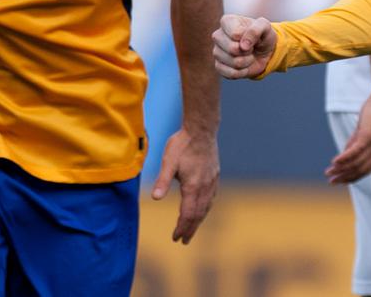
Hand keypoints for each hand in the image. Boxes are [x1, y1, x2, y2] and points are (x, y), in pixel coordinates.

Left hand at [151, 128, 218, 243]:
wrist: (202, 129)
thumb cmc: (182, 144)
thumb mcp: (168, 162)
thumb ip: (162, 181)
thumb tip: (156, 199)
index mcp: (193, 186)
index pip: (188, 213)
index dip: (182, 227)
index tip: (176, 238)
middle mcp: (205, 186)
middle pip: (199, 214)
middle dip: (191, 228)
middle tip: (184, 241)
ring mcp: (212, 180)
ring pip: (207, 206)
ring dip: (199, 220)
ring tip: (193, 228)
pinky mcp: (215, 174)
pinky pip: (212, 196)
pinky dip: (206, 207)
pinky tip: (203, 208)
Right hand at [212, 14, 276, 78]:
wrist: (264, 51)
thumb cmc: (262, 36)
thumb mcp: (265, 26)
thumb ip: (255, 30)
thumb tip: (243, 46)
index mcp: (227, 21)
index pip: (235, 34)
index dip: (249, 38)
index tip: (253, 36)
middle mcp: (218, 35)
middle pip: (232, 49)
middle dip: (248, 51)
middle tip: (251, 47)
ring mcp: (216, 51)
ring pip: (233, 62)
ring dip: (247, 62)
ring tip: (248, 55)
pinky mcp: (218, 66)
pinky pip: (230, 74)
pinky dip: (243, 72)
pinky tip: (244, 65)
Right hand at [325, 89, 370, 183]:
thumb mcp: (365, 129)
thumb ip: (355, 142)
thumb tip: (344, 154)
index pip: (367, 170)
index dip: (353, 177)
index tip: (340, 181)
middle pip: (361, 170)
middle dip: (345, 177)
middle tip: (331, 181)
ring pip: (357, 162)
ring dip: (341, 169)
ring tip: (329, 172)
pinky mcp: (369, 134)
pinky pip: (355, 151)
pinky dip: (344, 158)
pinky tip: (334, 162)